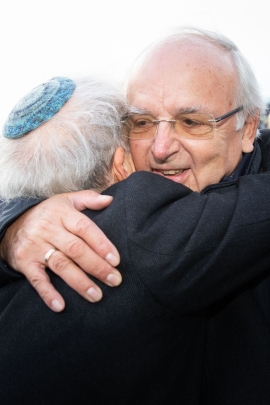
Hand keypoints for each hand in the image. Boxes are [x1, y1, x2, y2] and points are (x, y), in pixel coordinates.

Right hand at [1, 190, 121, 311]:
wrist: (12, 224)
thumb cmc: (48, 214)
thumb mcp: (66, 200)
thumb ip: (88, 198)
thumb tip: (110, 200)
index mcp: (61, 213)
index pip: (85, 228)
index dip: (102, 244)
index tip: (116, 260)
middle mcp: (48, 228)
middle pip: (76, 249)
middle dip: (97, 266)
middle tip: (114, 280)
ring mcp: (35, 246)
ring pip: (61, 265)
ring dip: (80, 282)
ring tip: (97, 295)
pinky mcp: (25, 262)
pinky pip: (37, 279)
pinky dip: (48, 293)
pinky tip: (60, 306)